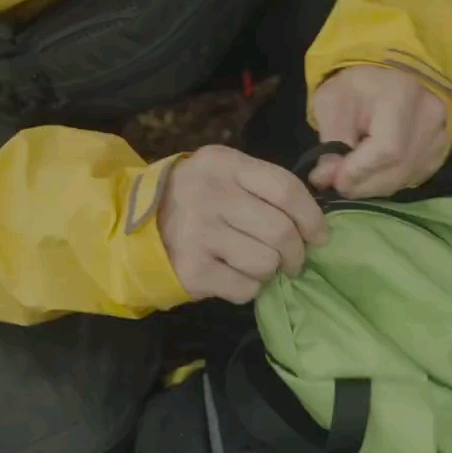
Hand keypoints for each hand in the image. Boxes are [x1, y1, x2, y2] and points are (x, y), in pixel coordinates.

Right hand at [157, 145, 329, 303]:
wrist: (132, 228)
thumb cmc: (194, 201)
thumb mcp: (223, 175)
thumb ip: (263, 187)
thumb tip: (314, 225)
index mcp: (224, 164)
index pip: (286, 189)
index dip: (312, 217)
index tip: (320, 237)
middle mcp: (209, 194)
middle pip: (280, 231)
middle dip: (296, 253)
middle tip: (292, 261)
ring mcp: (198, 233)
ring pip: (266, 262)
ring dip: (268, 271)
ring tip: (253, 264)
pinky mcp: (192, 270)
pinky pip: (245, 288)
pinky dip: (248, 288)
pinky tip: (231, 276)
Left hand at [307, 64, 449, 198]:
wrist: (390, 74)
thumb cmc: (357, 85)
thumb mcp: (332, 102)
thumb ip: (330, 142)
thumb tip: (326, 179)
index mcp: (402, 94)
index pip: (387, 149)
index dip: (359, 172)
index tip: (334, 180)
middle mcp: (430, 116)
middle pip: (397, 169)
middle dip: (362, 184)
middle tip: (338, 183)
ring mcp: (440, 135)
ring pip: (405, 177)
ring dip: (373, 186)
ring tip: (353, 176)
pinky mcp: (441, 150)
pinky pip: (412, 177)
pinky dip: (388, 181)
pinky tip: (374, 170)